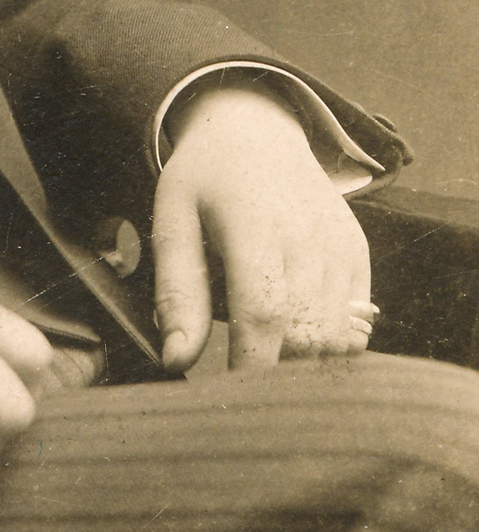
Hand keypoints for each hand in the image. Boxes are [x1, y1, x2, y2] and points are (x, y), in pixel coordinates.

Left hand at [152, 85, 373, 372]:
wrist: (256, 129)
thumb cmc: (204, 179)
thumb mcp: (172, 220)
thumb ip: (177, 292)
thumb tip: (175, 359)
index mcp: (254, 224)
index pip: (263, 313)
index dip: (250, 367)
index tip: (228, 402)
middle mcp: (308, 236)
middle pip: (305, 336)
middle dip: (273, 373)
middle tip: (239, 384)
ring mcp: (340, 245)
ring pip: (336, 339)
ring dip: (302, 364)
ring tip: (264, 358)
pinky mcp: (359, 253)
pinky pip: (357, 325)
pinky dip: (329, 345)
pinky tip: (295, 335)